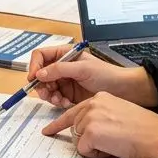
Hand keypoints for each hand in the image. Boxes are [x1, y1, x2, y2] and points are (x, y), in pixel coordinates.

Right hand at [26, 45, 157, 108]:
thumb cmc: (107, 75)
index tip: (34, 78)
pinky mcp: (69, 94)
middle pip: (41, 73)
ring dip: (50, 95)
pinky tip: (66, 103)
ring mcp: (65, 81)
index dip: (34, 66)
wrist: (123, 91)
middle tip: (48, 93)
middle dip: (42, 84)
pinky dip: (58, 102)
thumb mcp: (83, 69)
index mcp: (65, 54)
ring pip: (46, 87)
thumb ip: (60, 69)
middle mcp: (63, 66)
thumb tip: (40, 73)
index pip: (41, 56)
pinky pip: (55, 98)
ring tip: (59, 100)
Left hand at [41, 92, 157, 157]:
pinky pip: (83, 150)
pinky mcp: (90, 132)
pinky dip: (96, 155)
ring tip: (114, 144)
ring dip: (94, 148)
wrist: (155, 135)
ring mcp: (89, 117)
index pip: (73, 112)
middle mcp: (92, 104)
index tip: (48, 130)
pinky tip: (112, 149)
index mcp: (100, 98)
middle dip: (87, 141)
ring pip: (78, 141)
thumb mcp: (119, 113)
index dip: (59, 124)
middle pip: (75, 129)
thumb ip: (101, 117)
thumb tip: (88, 132)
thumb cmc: (144, 129)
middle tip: (110, 143)